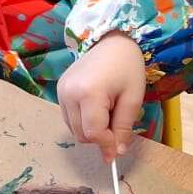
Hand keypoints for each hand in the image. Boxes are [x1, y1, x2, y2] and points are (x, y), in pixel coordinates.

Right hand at [56, 32, 146, 162]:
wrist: (112, 41)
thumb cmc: (127, 67)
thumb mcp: (133, 98)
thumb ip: (124, 127)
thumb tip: (117, 153)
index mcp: (89, 93)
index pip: (93, 133)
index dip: (107, 145)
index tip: (118, 151)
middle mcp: (69, 94)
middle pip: (81, 134)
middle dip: (100, 137)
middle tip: (117, 123)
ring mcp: (61, 92)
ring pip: (74, 129)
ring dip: (91, 130)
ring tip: (107, 111)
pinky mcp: (59, 90)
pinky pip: (70, 118)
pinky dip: (83, 121)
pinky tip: (96, 107)